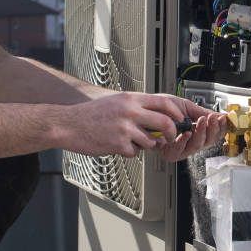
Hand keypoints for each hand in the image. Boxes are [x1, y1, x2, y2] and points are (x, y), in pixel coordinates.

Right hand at [55, 93, 221, 160]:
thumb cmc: (90, 115)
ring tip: (133, 141)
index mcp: (131, 99)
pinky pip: (135, 152)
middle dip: (172, 133)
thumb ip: (136, 107)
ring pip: (151, 140)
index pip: (164, 102)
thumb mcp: (116, 102)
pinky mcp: (118, 143)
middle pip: (165, 122)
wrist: (68, 124)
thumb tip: (157, 115)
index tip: (183, 119)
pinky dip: (130, 152)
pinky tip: (117, 146)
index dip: (178, 112)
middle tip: (170, 138)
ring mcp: (124, 128)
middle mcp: (130, 111)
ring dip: (147, 144)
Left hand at [154, 107, 226, 163]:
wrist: (144, 110)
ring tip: (202, 121)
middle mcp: (190, 141)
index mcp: (196, 131)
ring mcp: (181, 149)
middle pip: (209, 142)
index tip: (224, 118)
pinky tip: (186, 133)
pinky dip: (184, 141)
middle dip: (213, 129)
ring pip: (197, 147)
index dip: (221, 128)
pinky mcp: (169, 154)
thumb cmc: (161, 109)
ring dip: (201, 133)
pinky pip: (180, 151)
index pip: (214, 134)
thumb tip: (221, 115)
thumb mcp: (186, 107)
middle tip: (213, 118)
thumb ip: (203, 112)